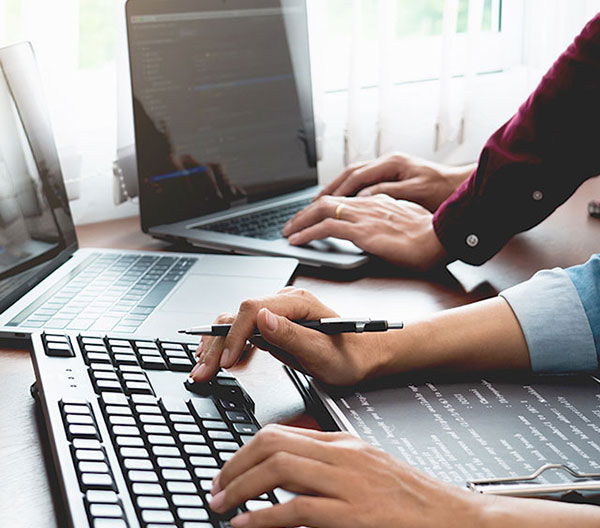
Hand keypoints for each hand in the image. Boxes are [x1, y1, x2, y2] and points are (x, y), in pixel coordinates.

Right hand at [190, 287, 387, 384]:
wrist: (364, 357)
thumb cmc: (351, 355)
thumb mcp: (324, 352)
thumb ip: (292, 335)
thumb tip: (261, 319)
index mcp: (297, 302)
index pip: (252, 308)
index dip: (235, 335)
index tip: (227, 361)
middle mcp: (284, 303)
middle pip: (237, 315)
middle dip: (217, 344)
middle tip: (202, 372)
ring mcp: (276, 313)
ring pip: (234, 323)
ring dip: (216, 345)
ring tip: (201, 369)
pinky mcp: (272, 326)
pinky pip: (241, 331)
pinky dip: (225, 345)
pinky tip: (214, 358)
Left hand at [209, 424, 484, 527]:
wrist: (450, 518)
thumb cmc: (407, 499)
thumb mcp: (365, 468)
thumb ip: (328, 464)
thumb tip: (286, 472)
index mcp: (342, 443)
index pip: (279, 434)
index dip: (244, 452)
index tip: (228, 471)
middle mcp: (341, 455)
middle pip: (272, 445)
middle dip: (234, 466)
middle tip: (216, 489)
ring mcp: (348, 482)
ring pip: (279, 470)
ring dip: (241, 488)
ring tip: (223, 505)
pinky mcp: (353, 514)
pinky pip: (297, 509)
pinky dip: (264, 516)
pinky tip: (247, 525)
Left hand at [282, 194, 447, 270]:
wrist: (441, 237)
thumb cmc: (430, 234)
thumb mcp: (406, 221)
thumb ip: (390, 219)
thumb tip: (380, 225)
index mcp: (377, 201)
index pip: (342, 200)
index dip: (322, 208)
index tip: (310, 216)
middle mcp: (366, 204)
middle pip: (326, 201)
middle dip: (304, 213)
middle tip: (291, 224)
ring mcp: (363, 215)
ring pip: (321, 210)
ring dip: (300, 221)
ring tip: (288, 232)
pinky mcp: (362, 231)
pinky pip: (326, 228)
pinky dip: (307, 233)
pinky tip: (297, 241)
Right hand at [317, 153, 473, 211]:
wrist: (464, 189)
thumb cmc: (445, 191)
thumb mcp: (415, 193)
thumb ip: (386, 193)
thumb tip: (362, 196)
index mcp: (393, 164)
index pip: (355, 177)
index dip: (336, 192)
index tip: (321, 205)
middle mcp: (389, 162)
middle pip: (350, 174)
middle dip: (329, 190)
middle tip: (312, 205)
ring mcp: (390, 169)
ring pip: (355, 177)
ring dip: (337, 190)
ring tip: (321, 204)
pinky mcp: (394, 178)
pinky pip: (364, 183)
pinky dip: (349, 192)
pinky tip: (343, 203)